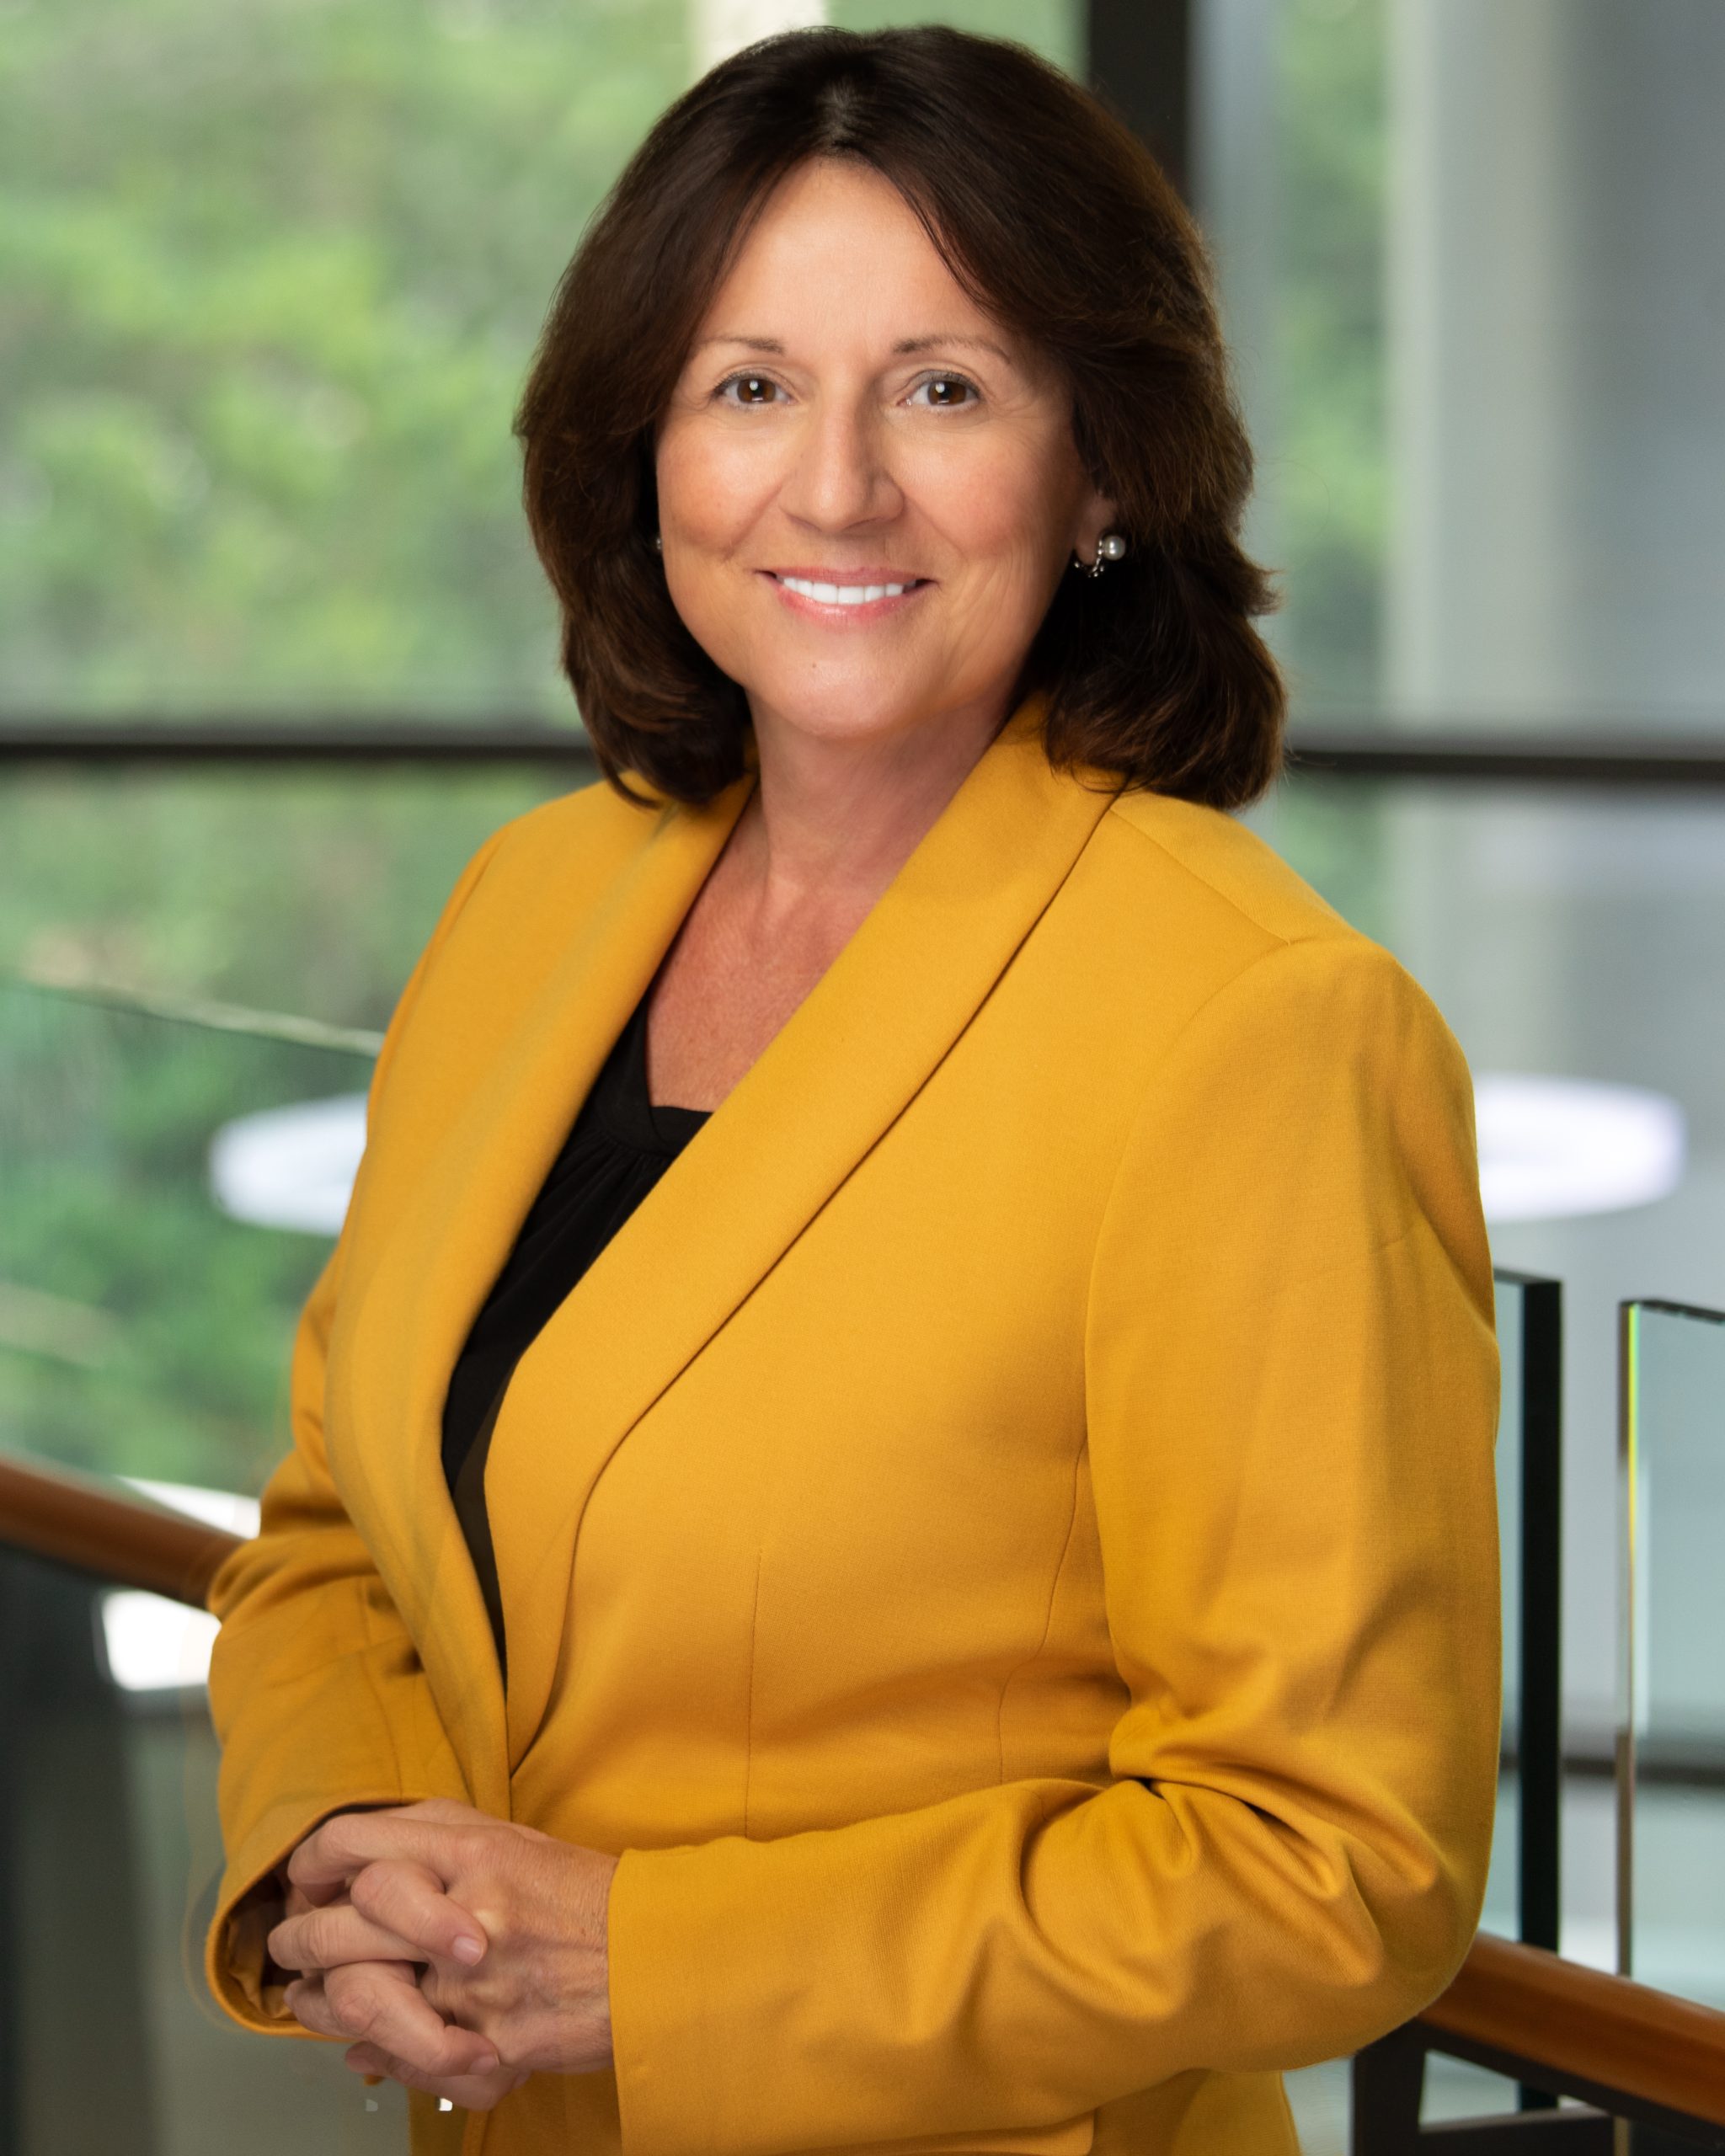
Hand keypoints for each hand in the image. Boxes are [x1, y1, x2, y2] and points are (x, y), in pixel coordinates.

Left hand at [270, 1797, 617, 2082]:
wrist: (657, 1954)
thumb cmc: (586, 1897)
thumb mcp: (513, 1842)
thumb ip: (439, 1844)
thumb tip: (359, 1872)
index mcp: (470, 1849)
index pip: (352, 1843)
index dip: (312, 1864)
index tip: (303, 1879)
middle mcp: (463, 1909)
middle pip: (338, 1923)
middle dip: (299, 1940)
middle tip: (292, 1945)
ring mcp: (471, 1981)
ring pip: (357, 1995)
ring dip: (320, 2003)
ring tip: (310, 2001)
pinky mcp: (485, 2040)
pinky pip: (404, 2054)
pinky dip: (376, 2054)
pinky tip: (366, 2046)